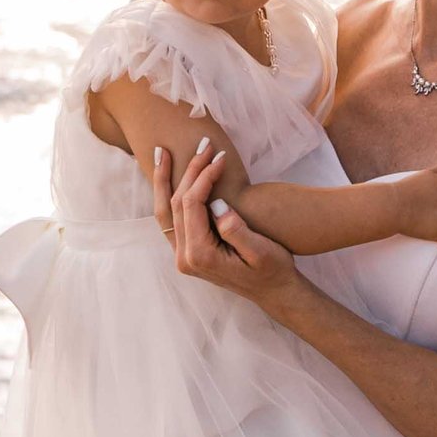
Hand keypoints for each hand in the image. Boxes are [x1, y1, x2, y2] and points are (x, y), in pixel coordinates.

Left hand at [153, 137, 297, 310]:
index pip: (192, 204)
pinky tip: (168, 177)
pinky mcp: (187, 253)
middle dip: (189, 171)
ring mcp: (183, 256)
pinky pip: (170, 220)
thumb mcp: (262, 251)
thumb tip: (217, 204)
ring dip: (166, 180)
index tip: (221, 157)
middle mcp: (185, 258)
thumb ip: (236, 230)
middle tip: (203, 144)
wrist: (274, 291)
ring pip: (165, 211)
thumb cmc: (273, 269)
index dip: (204, 176)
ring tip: (162, 152)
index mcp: (200, 256)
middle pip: (176, 204)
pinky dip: (167, 195)